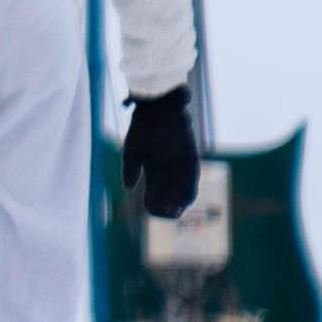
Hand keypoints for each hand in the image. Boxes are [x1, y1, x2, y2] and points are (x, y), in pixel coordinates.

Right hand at [123, 88, 201, 222]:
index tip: (148, 208)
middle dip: (166, 205)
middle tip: (162, 213)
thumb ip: (131, 170)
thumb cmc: (143, 127)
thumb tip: (129, 188)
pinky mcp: (191, 159)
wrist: (157, 108)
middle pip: (171, 193)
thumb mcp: (132, 152)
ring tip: (173, 212)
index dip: (153, 202)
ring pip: (183, 190)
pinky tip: (184, 203)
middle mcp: (171, 168)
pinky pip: (192, 181)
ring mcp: (182, 164)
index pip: (156, 191)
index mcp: (156, 166)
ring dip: (179, 203)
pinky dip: (187, 193)